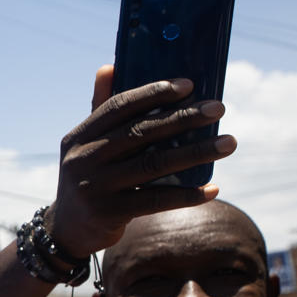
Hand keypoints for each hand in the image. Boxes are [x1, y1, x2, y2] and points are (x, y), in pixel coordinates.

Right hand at [43, 66, 236, 257]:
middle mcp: (84, 159)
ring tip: (229, 143)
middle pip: (141, 132)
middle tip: (219, 109)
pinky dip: (187, 195)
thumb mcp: (85, 145)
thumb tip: (109, 66)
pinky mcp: (109, 213)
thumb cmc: (88, 179)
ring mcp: (95, 187)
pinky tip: (212, 189)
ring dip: (196, 152)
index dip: (154, 93)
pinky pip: (156, 201)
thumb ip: (100, 110)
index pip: (119, 106)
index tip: (189, 85)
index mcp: (79, 136)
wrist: (66, 230)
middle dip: (184, 118)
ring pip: (154, 165)